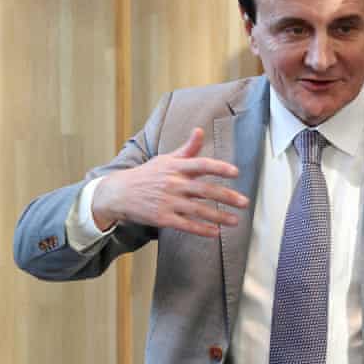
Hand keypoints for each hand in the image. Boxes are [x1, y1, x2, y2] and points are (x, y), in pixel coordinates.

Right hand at [92, 128, 248, 237]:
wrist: (118, 193)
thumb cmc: (147, 175)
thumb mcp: (166, 159)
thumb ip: (187, 149)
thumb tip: (200, 130)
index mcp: (176, 167)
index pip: (201, 164)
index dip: (219, 168)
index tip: (236, 172)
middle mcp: (173, 184)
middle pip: (204, 190)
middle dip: (227, 196)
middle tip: (245, 202)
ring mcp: (168, 202)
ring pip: (198, 210)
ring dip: (219, 216)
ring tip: (235, 221)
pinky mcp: (163, 218)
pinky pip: (186, 225)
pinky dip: (202, 229)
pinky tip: (215, 232)